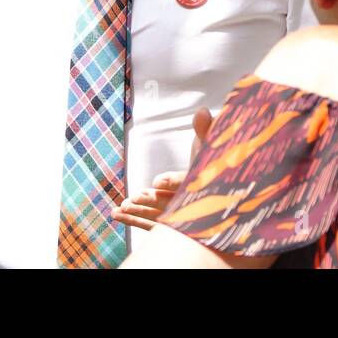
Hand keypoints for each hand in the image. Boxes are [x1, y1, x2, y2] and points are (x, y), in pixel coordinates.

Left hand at [114, 107, 212, 230]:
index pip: (189, 184)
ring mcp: (181, 219)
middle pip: (173, 204)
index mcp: (202, 184)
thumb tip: (202, 110)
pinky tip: (116, 212)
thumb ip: (206, 130)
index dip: (173, 182)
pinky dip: (134, 220)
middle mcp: (192, 204)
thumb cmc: (213, 167)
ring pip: (159, 217)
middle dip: (153, 201)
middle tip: (134, 197)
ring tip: (121, 206)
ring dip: (140, 213)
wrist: (221, 196)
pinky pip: (151, 226)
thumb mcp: (210, 148)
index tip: (157, 181)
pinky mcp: (170, 227)